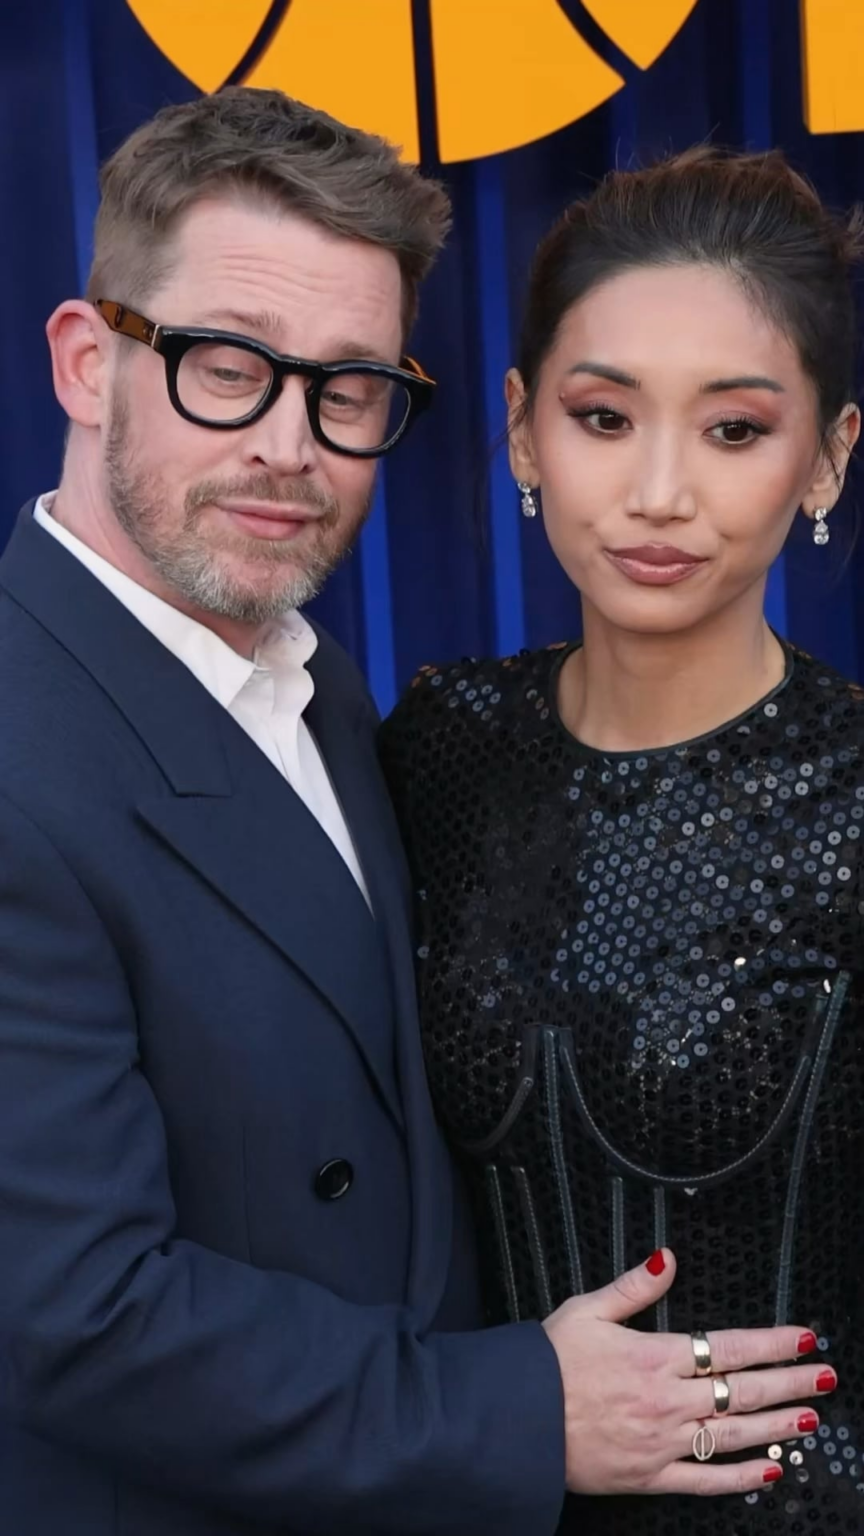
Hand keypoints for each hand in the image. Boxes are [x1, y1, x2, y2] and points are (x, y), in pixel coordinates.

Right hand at [542, 1249, 834, 1496]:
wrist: (517, 1422)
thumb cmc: (546, 1364)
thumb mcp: (586, 1310)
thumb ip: (633, 1288)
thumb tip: (668, 1259)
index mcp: (655, 1356)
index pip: (729, 1346)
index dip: (771, 1343)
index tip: (803, 1338)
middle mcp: (668, 1400)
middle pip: (743, 1390)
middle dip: (790, 1381)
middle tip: (825, 1376)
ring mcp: (663, 1441)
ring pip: (734, 1434)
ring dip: (777, 1425)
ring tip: (811, 1417)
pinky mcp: (651, 1476)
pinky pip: (706, 1480)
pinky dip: (741, 1477)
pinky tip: (770, 1470)